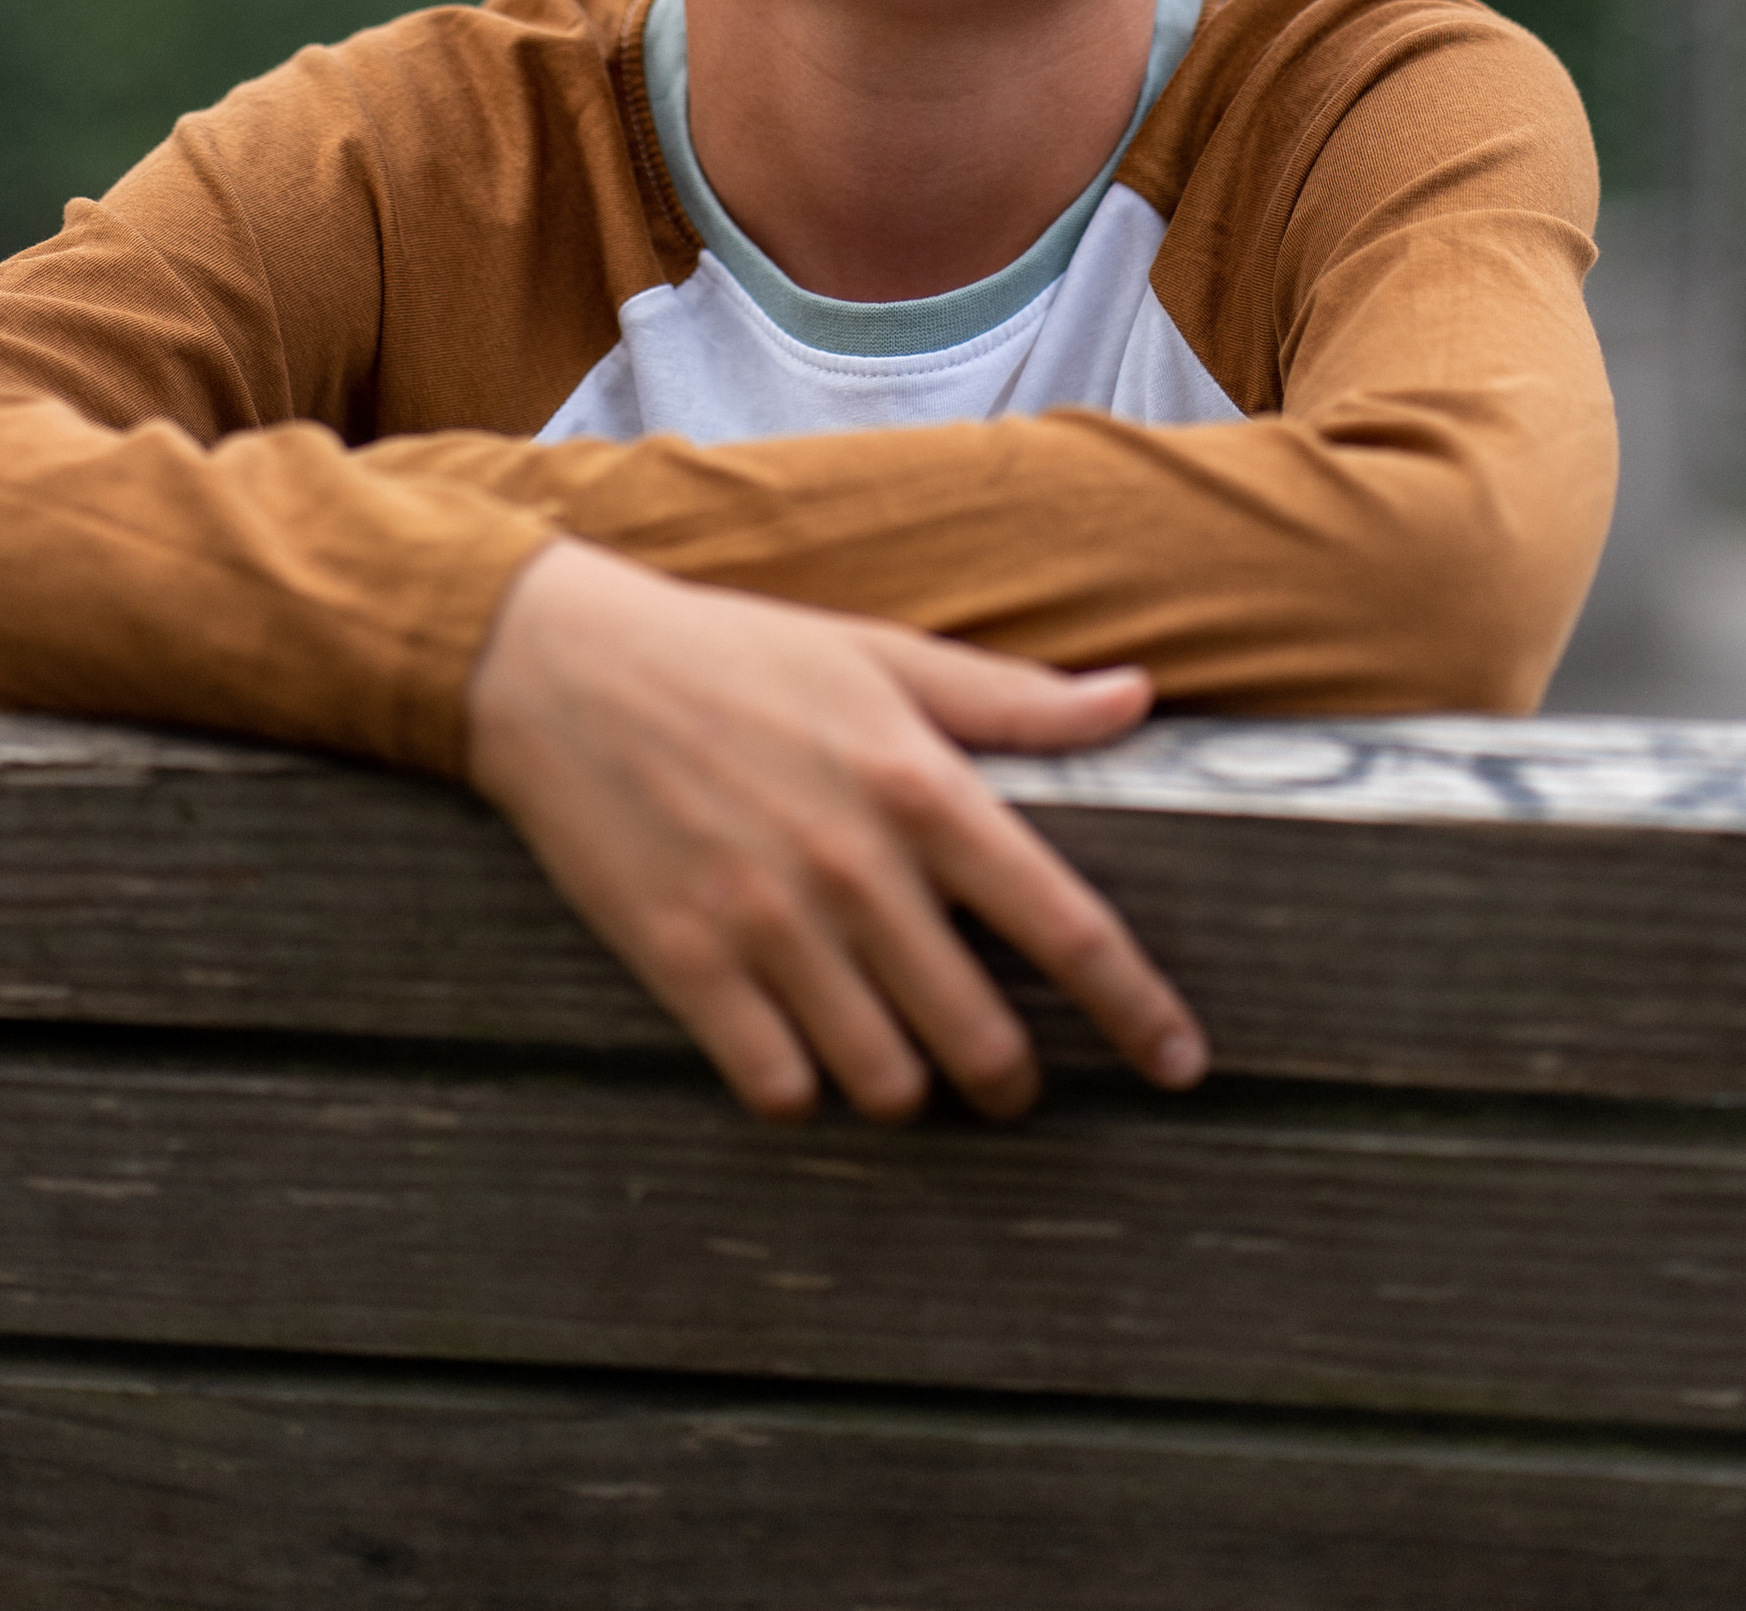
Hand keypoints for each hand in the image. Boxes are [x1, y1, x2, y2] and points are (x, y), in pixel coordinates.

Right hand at [464, 537, 1207, 1124]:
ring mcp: (766, 924)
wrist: (563, 664)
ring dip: (910, 1089)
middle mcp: (854, 866)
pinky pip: (778, 1087)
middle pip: (982, 1036)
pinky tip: (806, 1056)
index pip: (1066, 925)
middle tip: (1009, 1074)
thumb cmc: (735, 653)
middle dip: (1012, 1076)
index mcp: (919, 785)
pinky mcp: (684, 964)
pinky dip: (805, 1092)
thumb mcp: (883, 654)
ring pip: (885, 1080)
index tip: (1182, 1060)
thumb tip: (1136, 699)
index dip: (1139, 1007)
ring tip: (906, 1064)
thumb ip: (1014, 699)